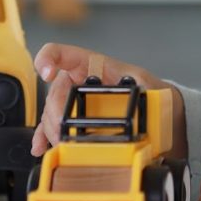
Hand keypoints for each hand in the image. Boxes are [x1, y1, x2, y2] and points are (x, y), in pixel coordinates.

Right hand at [29, 43, 186, 158]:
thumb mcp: (146, 84)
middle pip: (54, 92)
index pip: (62, 53)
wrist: (158, 112)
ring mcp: (74, 101)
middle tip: (62, 128)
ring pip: (51, 112)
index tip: (46, 74)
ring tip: (62, 143)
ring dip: (52, 129)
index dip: (49, 59)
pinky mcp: (74, 120)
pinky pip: (53, 127)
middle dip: (54, 112)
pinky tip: (42, 147)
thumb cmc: (150, 91)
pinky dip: (45, 137)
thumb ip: (139, 86)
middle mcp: (78, 81)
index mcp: (92, 65)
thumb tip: (135, 93)